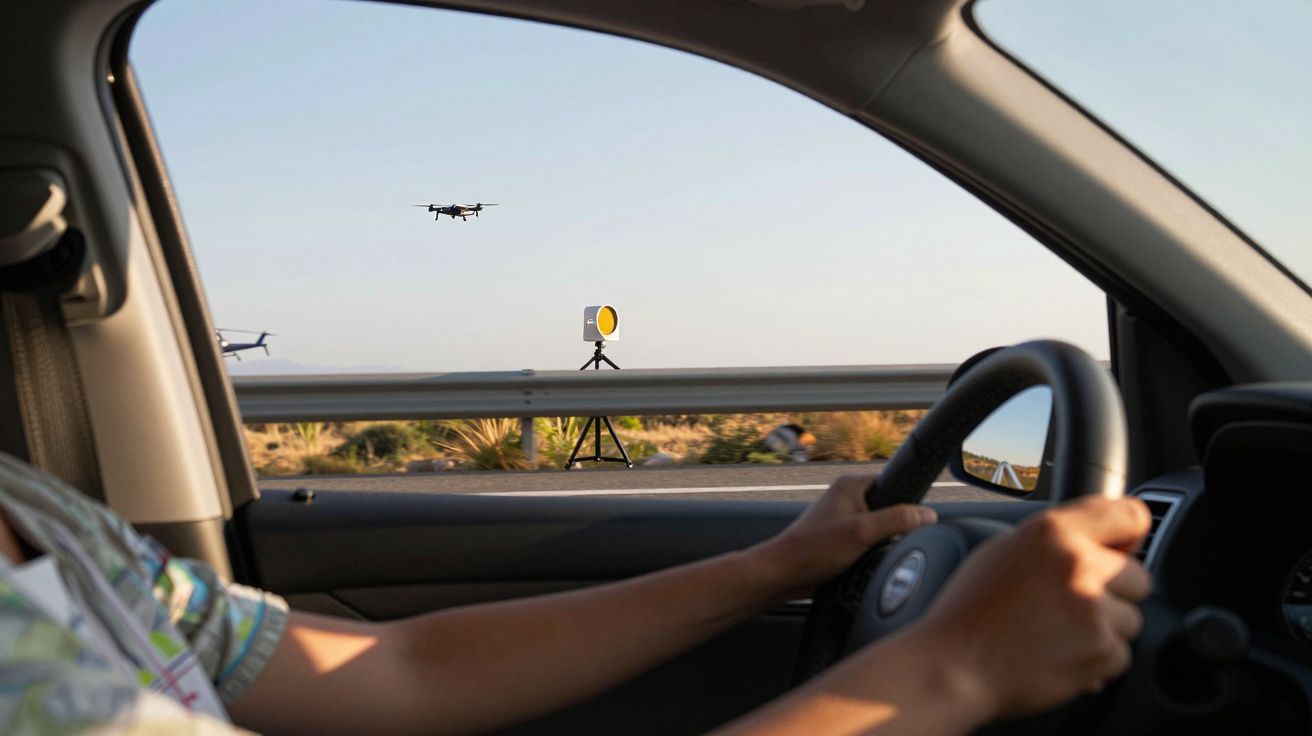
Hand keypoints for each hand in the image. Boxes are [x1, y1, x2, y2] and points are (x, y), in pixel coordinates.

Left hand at [751, 474, 936, 600]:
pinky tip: (867, 561)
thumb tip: (928, 514)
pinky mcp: (841, 537)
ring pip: (879, 527)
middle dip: (894, 526)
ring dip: (881, 541)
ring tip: (872, 552)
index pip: (893, 483)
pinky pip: (867, 541)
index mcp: (851, 484)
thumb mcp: (862, 532)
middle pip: (889, 507)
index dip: (906, 502)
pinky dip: (871, 551)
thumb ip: (897, 520)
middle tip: (886, 541)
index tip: (913, 519)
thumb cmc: (813, 549)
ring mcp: (843, 517)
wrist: (785, 573)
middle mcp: (847, 496)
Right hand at [904, 495, 1151, 722]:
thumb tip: (1098, 543)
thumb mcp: (1003, 550)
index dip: (1128, 536)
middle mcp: (1078, 565)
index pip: (1131, 516)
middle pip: (1138, 576)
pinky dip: (1097, 659)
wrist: (953, 666)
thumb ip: (1055, 540)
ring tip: (1059, 633)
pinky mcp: (1100, 652)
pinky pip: (1121, 654)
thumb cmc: (970, 611)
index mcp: (1053, 531)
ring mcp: (1093, 611)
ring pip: (1131, 619)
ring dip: (1105, 629)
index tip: (1122, 550)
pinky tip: (1059, 655)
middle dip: (1114, 592)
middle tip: (1073, 604)